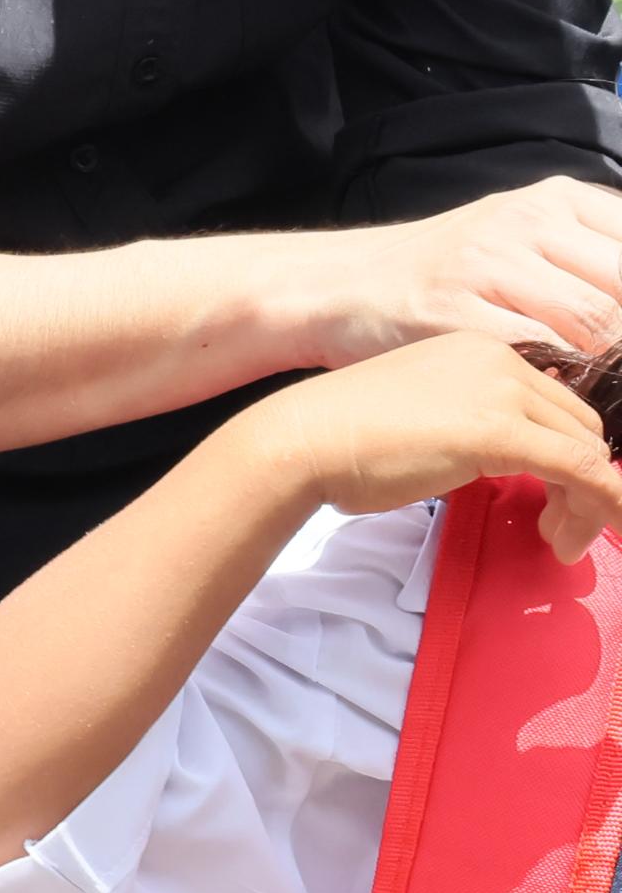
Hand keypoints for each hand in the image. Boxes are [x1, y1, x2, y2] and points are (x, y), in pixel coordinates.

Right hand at [226, 332, 621, 561]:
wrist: (300, 439)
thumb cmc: (342, 440)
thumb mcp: (420, 417)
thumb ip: (467, 427)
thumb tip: (503, 462)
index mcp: (480, 352)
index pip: (556, 403)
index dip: (567, 456)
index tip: (555, 499)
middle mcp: (500, 361)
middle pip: (581, 423)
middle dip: (585, 481)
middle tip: (560, 530)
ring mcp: (501, 391)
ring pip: (587, 447)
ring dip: (588, 502)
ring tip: (559, 541)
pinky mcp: (500, 430)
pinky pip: (580, 469)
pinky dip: (600, 503)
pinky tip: (579, 535)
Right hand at [296, 179, 621, 369]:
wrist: (338, 287)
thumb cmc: (439, 274)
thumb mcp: (518, 238)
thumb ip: (585, 257)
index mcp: (553, 200)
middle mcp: (524, 222)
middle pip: (621, 286)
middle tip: (618, 367)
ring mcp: (485, 265)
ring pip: (591, 319)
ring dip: (606, 364)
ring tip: (598, 388)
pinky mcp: (452, 313)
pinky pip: (536, 351)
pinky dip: (559, 380)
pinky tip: (553, 392)